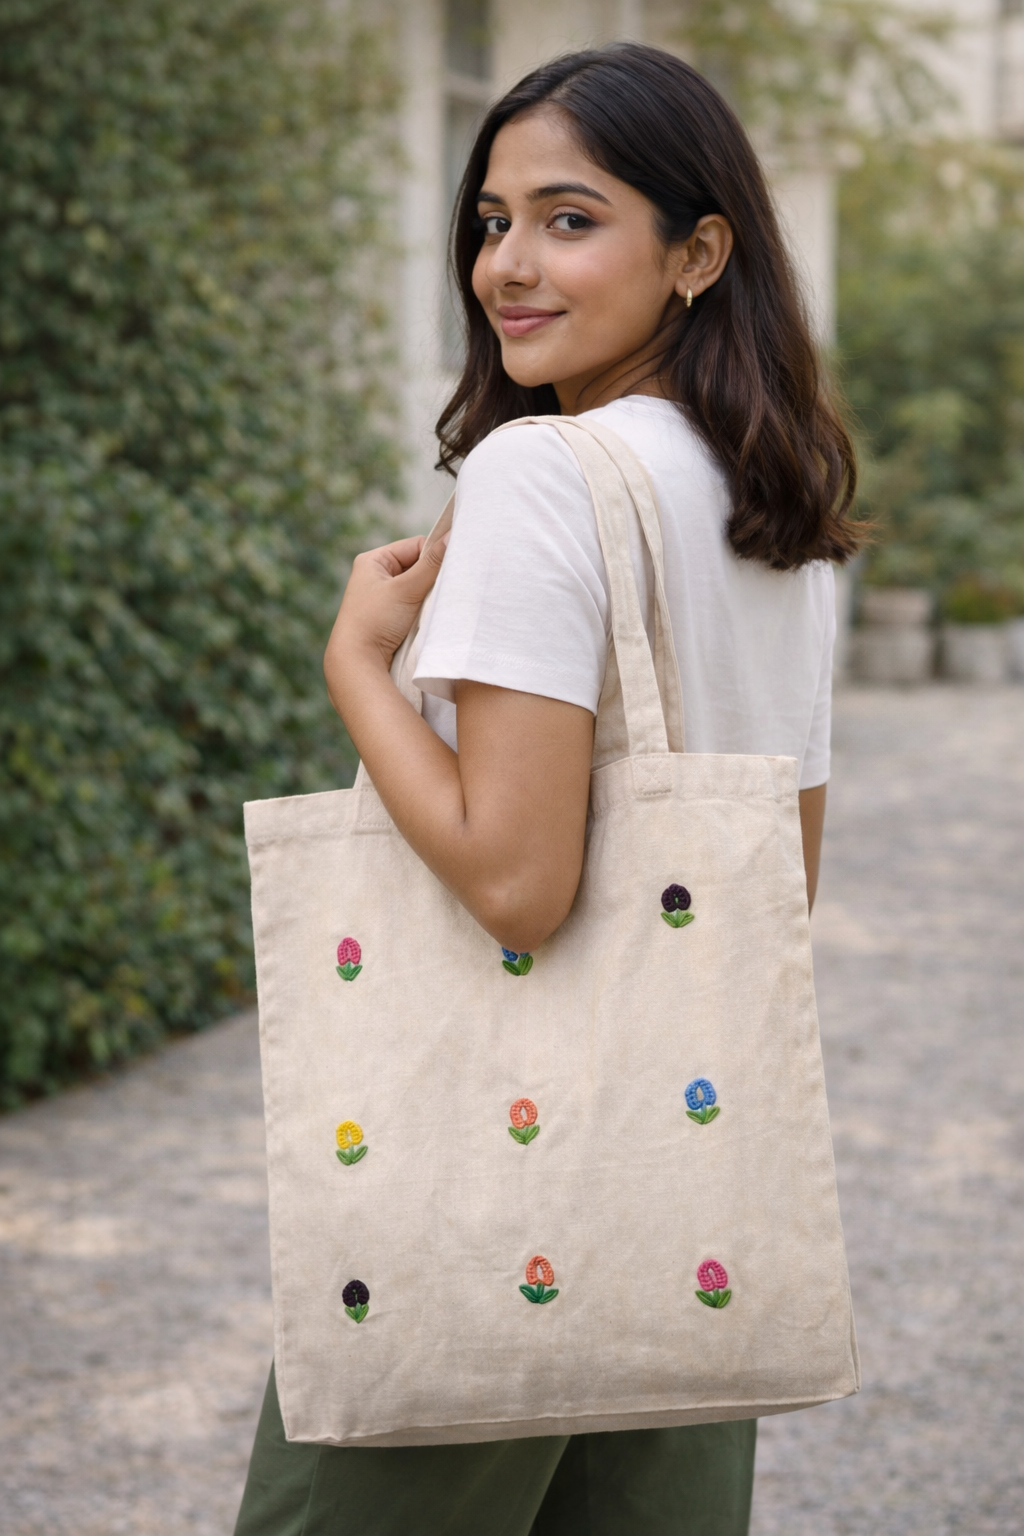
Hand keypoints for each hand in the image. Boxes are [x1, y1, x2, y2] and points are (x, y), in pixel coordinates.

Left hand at [324, 532, 448, 700]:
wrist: (357, 662)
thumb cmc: (375, 621)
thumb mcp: (406, 589)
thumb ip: (432, 564)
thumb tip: (453, 538)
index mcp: (373, 561)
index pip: (415, 546)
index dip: (435, 555)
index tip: (453, 566)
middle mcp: (376, 576)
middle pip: (418, 566)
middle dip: (433, 577)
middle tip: (449, 585)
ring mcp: (383, 597)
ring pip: (419, 587)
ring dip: (430, 594)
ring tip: (439, 602)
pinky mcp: (390, 617)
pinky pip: (415, 604)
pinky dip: (425, 608)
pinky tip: (432, 615)